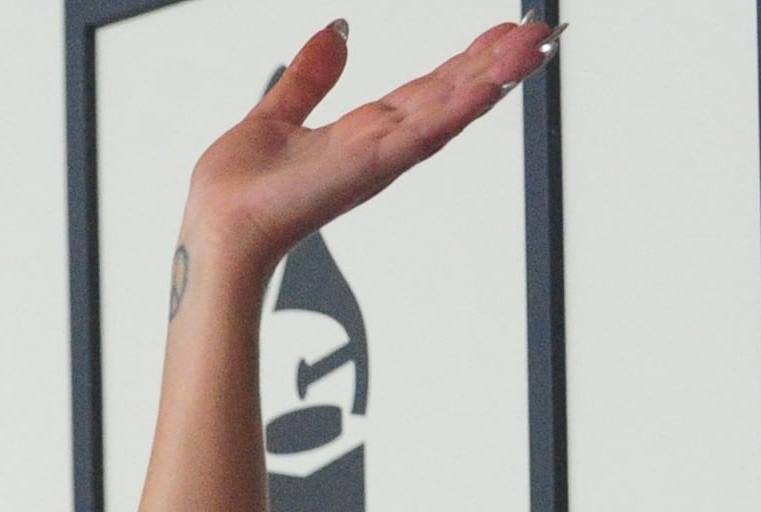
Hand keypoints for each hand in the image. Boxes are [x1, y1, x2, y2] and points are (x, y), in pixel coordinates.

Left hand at [184, 18, 553, 282]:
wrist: (218, 230)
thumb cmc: (237, 193)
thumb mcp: (277, 114)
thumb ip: (309, 78)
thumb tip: (333, 34)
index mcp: (363, 132)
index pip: (429, 88)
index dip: (468, 60)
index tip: (503, 34)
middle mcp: (381, 145)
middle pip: (451, 94)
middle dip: (497, 63)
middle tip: (541, 33)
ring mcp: (380, 157)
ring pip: (450, 110)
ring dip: (494, 78)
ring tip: (534, 46)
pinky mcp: (370, 167)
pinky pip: (424, 133)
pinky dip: (459, 109)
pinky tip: (492, 85)